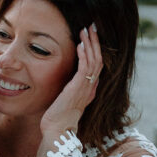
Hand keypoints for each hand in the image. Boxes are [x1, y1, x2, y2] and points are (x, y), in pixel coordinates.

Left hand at [40, 23, 102, 143]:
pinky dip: (84, 55)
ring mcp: (86, 88)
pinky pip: (85, 68)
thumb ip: (68, 88)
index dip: (95, 49)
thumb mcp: (65, 98)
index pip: (96, 64)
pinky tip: (80, 44)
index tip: (91, 35)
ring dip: (90, 44)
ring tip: (86, 30)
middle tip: (92, 26)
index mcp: (89, 89)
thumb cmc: (57, 117)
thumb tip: (66, 79)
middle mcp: (91, 87)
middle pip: (99, 59)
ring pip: (94, 60)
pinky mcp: (78, 88)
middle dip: (95, 41)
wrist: (57, 130)